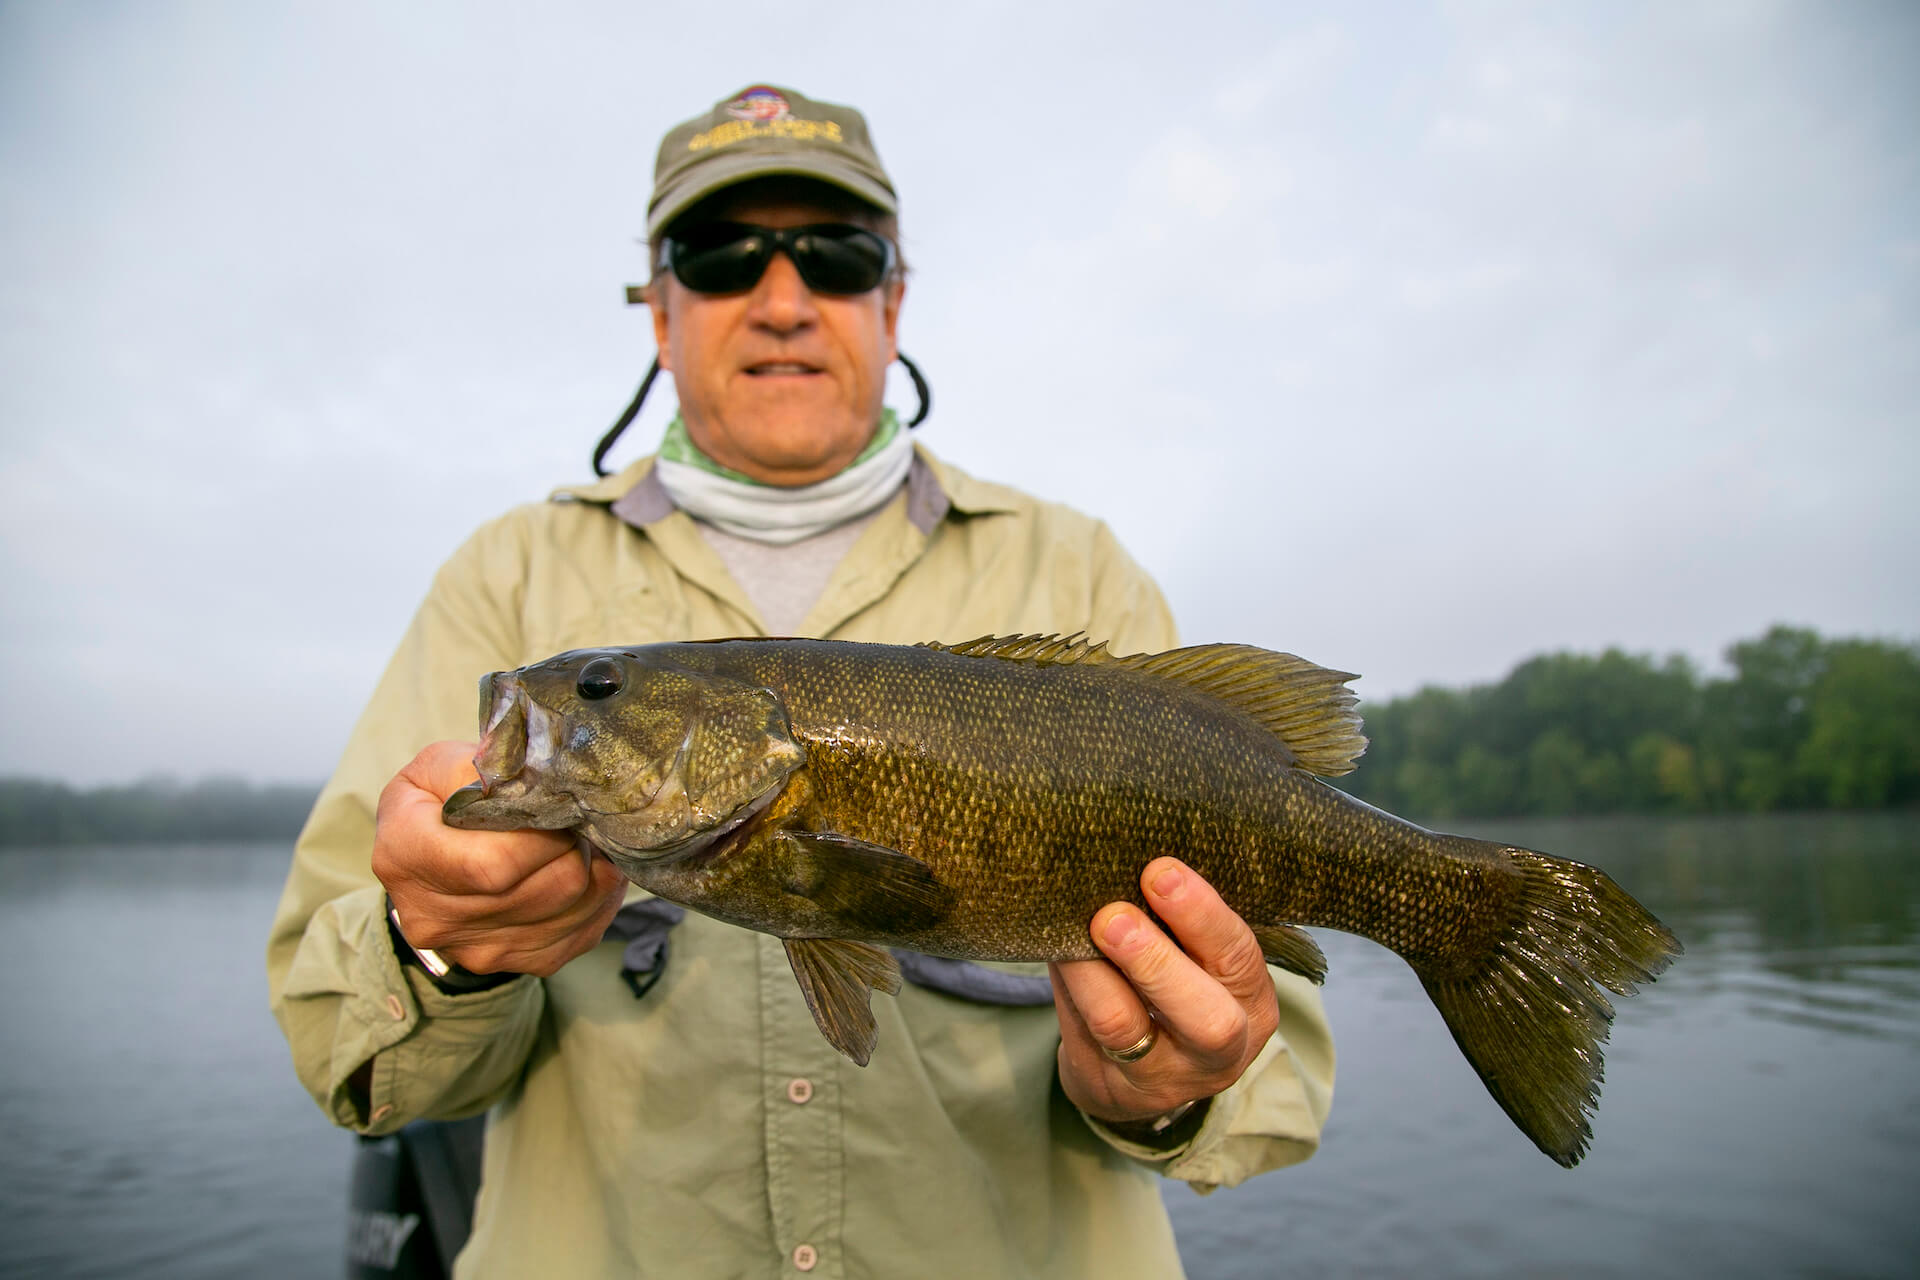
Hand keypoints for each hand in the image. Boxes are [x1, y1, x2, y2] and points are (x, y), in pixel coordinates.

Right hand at [372, 740, 627, 977]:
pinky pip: (581, 934)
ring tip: (586, 840)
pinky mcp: (514, 963)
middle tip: (579, 820)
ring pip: (572, 912)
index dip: (544, 838)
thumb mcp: (442, 765)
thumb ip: (487, 769)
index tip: (561, 809)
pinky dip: (598, 900)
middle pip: (543, 890)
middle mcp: (433, 917)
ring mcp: (475, 950)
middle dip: (577, 848)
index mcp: (405, 857)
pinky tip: (590, 870)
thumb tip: (544, 785)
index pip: (493, 866)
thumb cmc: (437, 800)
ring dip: (594, 871)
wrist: (427, 858)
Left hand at [1050, 857, 1279, 1127]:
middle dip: (1155, 959)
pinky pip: (1079, 1031)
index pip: (1238, 956)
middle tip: (1112, 917)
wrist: (1143, 1079)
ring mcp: (1161, 1077)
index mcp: (1251, 1002)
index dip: (1201, 914)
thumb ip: (1177, 921)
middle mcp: (1219, 1049)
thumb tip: (1124, 856)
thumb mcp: (1201, 961)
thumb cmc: (1176, 989)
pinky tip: (1055, 948)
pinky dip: (1066, 983)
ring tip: (1071, 932)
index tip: (1160, 871)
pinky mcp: (1107, 1086)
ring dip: (1091, 971)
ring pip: (1123, 1025)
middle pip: (1204, 1016)